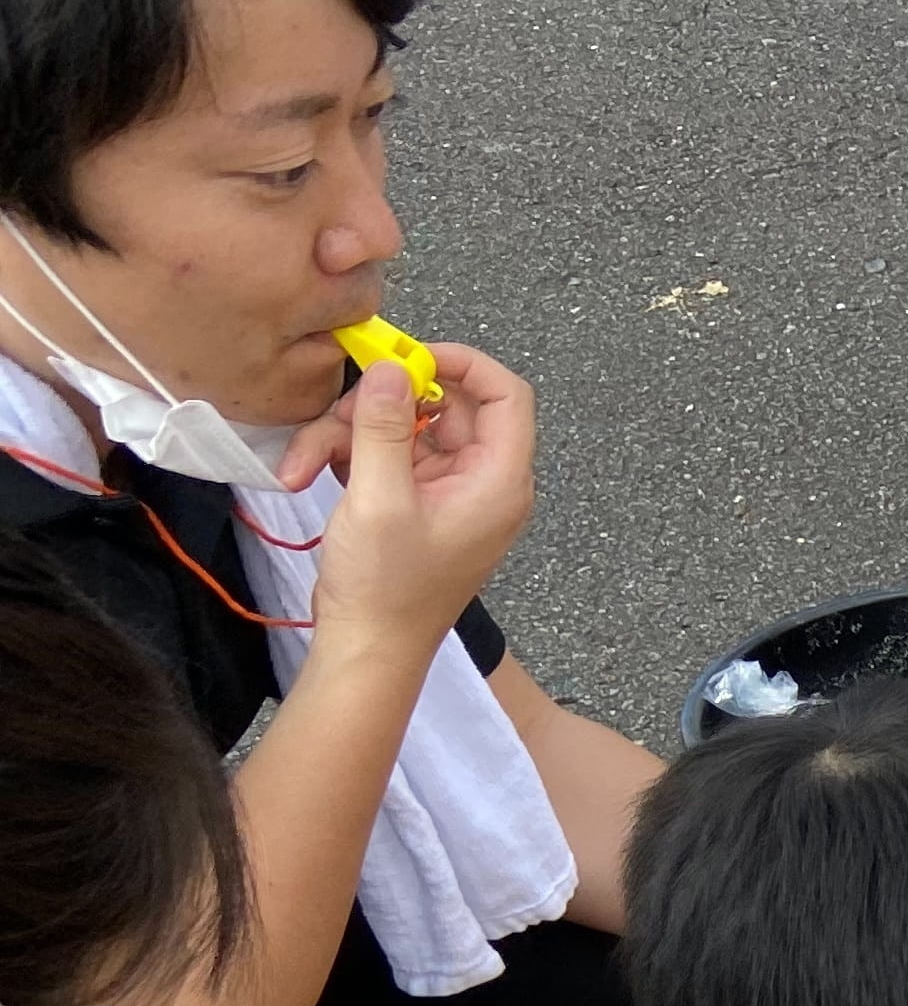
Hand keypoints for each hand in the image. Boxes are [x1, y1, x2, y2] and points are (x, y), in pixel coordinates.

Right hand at [304, 345, 536, 664]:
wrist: (368, 650)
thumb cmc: (385, 589)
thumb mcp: (378, 498)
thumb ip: (385, 427)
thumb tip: (390, 368)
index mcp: (498, 482)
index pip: (507, 395)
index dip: (463, 363)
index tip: (408, 355)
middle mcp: (483, 482)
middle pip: (445, 406)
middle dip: (381, 405)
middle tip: (336, 415)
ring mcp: (450, 492)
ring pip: (405, 429)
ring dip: (348, 434)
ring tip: (304, 462)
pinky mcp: (417, 501)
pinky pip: (388, 456)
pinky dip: (348, 457)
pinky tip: (308, 473)